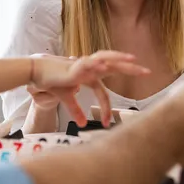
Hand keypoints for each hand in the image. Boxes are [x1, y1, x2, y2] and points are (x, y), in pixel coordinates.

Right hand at [31, 51, 149, 125]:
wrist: (36, 73)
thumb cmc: (51, 82)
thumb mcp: (66, 98)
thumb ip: (75, 109)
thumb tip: (83, 124)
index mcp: (89, 76)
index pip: (104, 91)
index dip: (106, 108)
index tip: (108, 123)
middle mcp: (90, 69)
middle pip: (114, 66)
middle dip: (131, 68)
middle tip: (147, 72)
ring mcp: (83, 65)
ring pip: (105, 59)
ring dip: (119, 59)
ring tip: (132, 59)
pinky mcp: (75, 66)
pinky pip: (89, 63)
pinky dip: (97, 64)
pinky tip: (105, 65)